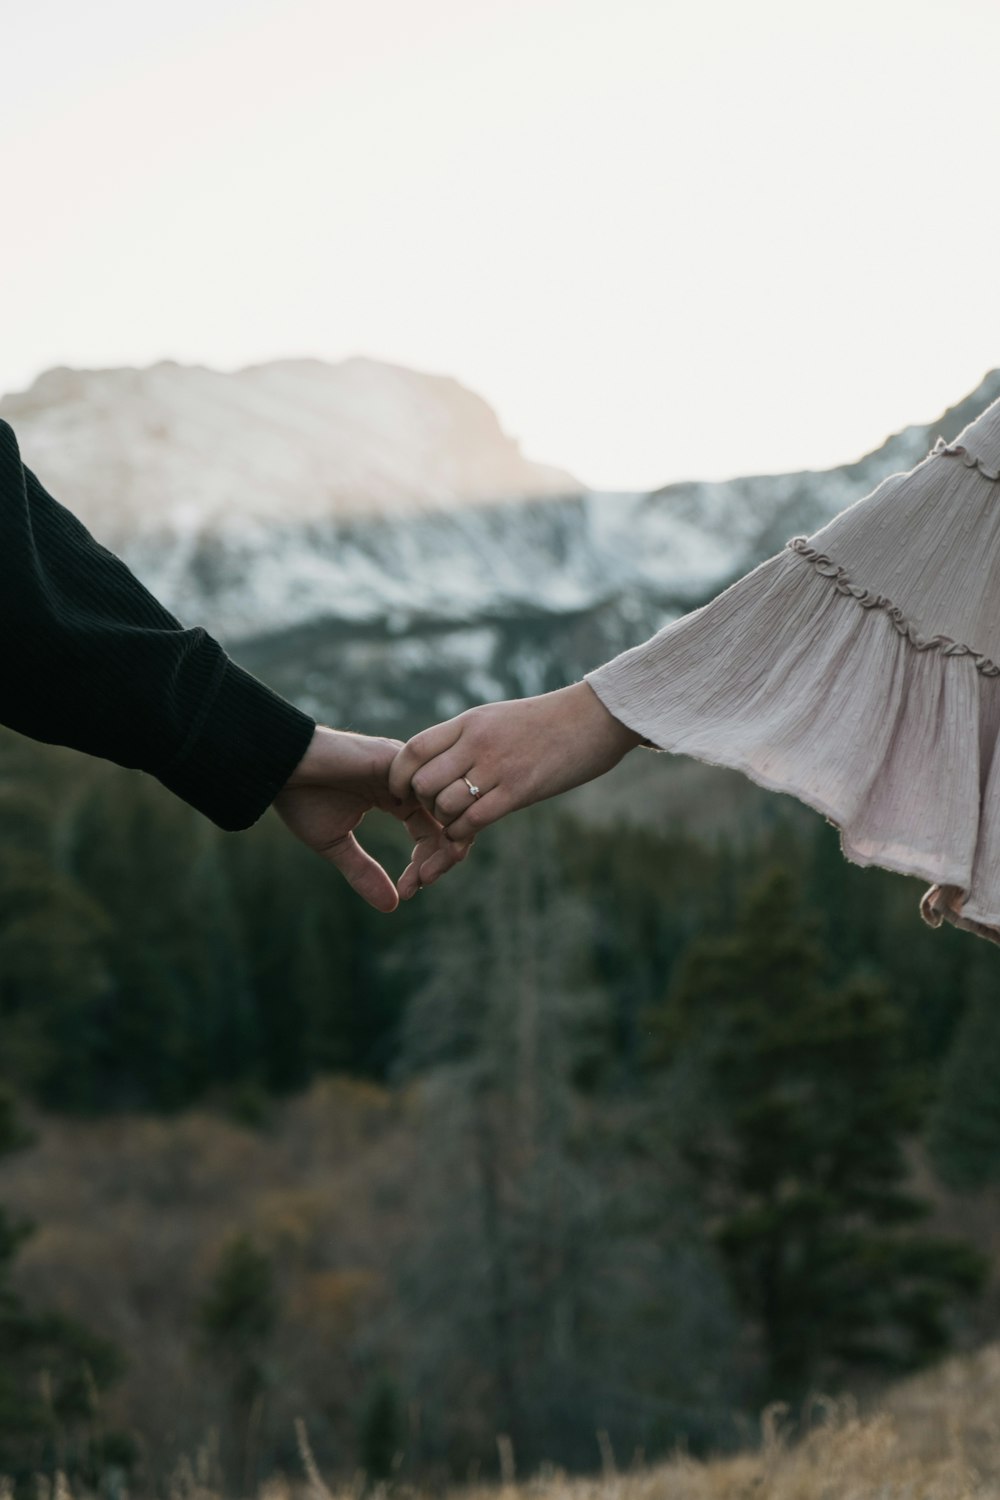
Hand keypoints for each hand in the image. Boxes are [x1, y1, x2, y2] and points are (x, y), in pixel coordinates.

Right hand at [272, 725, 469, 911]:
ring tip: (426, 872)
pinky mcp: (397, 759)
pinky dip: (433, 819)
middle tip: (424, 883)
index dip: (427, 864)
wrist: (277, 765)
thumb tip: (393, 906)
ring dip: (442, 843)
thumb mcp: (336, 845)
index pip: (430, 832)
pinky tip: (420, 845)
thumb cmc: (300, 798)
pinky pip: (431, 788)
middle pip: (447, 820)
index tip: (409, 891)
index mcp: (395, 798)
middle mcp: (407, 783)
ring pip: (445, 806)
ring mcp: (406, 769)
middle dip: (443, 857)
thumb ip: (365, 872)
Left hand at [388, 682, 644, 895]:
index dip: (398, 775)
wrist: (596, 717)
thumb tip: (441, 761)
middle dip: (423, 803)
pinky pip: (474, 819)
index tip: (401, 791)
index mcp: (469, 722)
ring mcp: (498, 766)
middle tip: (435, 810)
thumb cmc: (549, 721)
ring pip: (445, 804)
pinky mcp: (520, 789)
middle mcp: (477, 743)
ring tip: (457, 820)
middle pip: (423, 782)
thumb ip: (468, 738)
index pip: (414, 749)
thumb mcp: (499, 719)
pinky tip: (468, 831)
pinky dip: (463, 832)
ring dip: (445, 820)